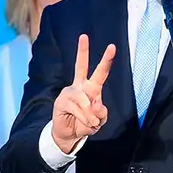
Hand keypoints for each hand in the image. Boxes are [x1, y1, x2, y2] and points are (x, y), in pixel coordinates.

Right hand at [51, 34, 116, 152]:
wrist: (69, 135)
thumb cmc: (86, 124)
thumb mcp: (100, 120)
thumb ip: (101, 111)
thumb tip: (94, 103)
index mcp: (91, 88)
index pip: (99, 72)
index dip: (106, 60)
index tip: (112, 46)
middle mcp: (79, 86)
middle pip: (80, 66)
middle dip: (82, 51)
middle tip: (84, 36)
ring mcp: (69, 93)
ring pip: (85, 100)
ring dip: (90, 114)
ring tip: (91, 123)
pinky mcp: (61, 101)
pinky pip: (77, 108)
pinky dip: (84, 117)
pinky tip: (83, 122)